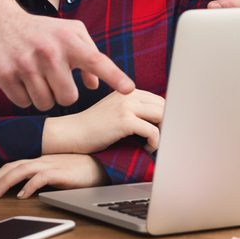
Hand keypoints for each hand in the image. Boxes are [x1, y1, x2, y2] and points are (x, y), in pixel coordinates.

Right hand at [0, 0, 133, 109]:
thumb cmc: (38, 29)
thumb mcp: (68, 32)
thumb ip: (88, 54)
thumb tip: (96, 84)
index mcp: (69, 40)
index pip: (96, 60)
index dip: (114, 76)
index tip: (129, 89)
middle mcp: (49, 52)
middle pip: (68, 97)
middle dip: (62, 94)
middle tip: (53, 79)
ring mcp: (26, 64)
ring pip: (45, 103)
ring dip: (42, 96)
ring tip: (35, 77)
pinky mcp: (5, 75)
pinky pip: (24, 103)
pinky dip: (24, 96)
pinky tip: (19, 78)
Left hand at [0, 154, 106, 198]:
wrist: (101, 165)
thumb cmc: (78, 172)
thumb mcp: (52, 175)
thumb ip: (36, 180)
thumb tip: (18, 191)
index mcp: (36, 162)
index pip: (7, 168)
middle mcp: (39, 161)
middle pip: (8, 168)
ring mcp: (49, 165)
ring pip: (20, 170)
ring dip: (4, 182)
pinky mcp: (61, 172)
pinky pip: (41, 178)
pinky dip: (29, 186)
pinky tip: (21, 196)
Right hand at [42, 90, 164, 154]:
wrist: (73, 133)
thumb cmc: (93, 127)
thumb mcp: (116, 110)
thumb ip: (135, 109)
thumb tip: (161, 120)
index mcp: (129, 91)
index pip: (160, 100)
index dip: (165, 117)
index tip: (164, 130)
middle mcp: (129, 94)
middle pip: (164, 107)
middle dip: (167, 125)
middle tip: (162, 139)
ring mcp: (127, 106)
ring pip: (162, 117)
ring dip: (163, 133)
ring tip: (154, 143)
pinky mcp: (125, 120)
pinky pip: (153, 131)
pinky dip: (155, 143)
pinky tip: (147, 148)